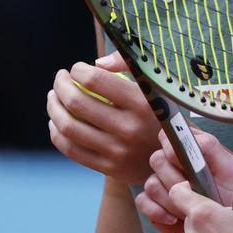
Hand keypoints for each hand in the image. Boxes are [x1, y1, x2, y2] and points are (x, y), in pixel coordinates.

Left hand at [46, 52, 159, 183]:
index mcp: (143, 103)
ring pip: (68, 128)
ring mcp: (118, 152)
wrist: (178, 156)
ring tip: (54, 98)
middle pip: (77, 104)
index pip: (97, 81)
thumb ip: (131, 66)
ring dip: (54, 108)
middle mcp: (130, 129)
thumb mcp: (159, 86)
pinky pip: (71, 150)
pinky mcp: (110, 169)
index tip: (76, 68)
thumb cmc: (163, 113)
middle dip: (60, 86)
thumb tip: (98, 63)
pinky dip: (57, 133)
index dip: (78, 71)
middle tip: (60, 79)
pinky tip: (57, 122)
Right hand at [135, 129, 232, 232]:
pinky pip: (142, 200)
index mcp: (190, 149)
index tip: (184, 162)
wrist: (225, 226)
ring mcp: (161, 182)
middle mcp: (173, 163)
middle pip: (157, 159)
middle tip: (192, 191)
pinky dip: (157, 210)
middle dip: (175, 179)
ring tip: (189, 209)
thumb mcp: (229, 168)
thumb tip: (189, 138)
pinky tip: (174, 218)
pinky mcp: (154, 202)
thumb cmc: (231, 195)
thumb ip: (211, 148)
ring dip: (170, 199)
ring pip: (151, 183)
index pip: (169, 136)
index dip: (172, 147)